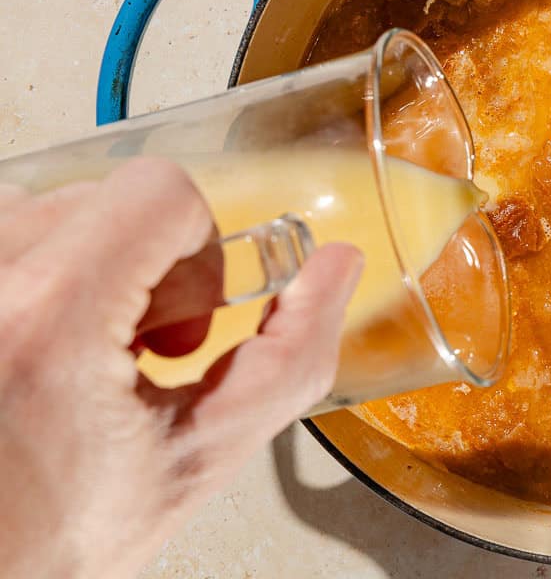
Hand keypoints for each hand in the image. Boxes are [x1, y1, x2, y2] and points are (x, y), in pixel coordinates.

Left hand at [0, 158, 362, 578]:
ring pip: (48, 207)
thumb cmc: (48, 541)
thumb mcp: (197, 459)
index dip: (201, 246)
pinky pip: (4, 230)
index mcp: (48, 320)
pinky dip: (36, 271)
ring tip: (85, 349)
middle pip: (106, 199)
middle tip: (139, 352)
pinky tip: (45, 341)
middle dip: (146, 271)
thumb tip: (335, 269)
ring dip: (86, 266)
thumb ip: (290, 357)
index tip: (189, 311)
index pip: (157, 192)